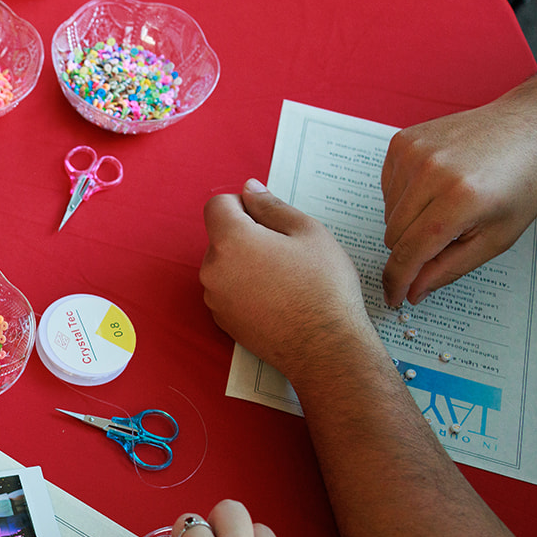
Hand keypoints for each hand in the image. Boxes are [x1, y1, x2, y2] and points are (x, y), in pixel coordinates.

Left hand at [201, 181, 380, 385]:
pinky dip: (244, 287)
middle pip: (220, 236)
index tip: (268, 218)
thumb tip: (249, 189)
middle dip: (246, 235)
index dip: (242, 204)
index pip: (217, 205)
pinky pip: (227, 290)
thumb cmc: (322, 285)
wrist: (324, 347)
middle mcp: (212, 269)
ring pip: (224, 265)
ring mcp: (214, 298)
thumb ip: (271, 206)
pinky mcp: (221, 320)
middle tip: (286, 250)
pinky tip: (275, 298)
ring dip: (245, 262)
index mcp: (230, 241)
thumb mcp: (307, 231)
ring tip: (283, 277)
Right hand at [381, 98, 536, 306]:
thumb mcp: (497, 237)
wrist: (533, 126)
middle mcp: (431, 172)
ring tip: (445, 206)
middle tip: (442, 241)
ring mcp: (414, 152)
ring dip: (408, 222)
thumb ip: (449, 268)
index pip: (409, 253)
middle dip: (411, 249)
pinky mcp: (403, 141)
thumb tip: (413, 291)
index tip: (393, 296)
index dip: (398, 280)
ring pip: (388, 213)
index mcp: (459, 199)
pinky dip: (404, 197)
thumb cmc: (524, 181)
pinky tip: (434, 187)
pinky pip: (388, 187)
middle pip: (393, 235)